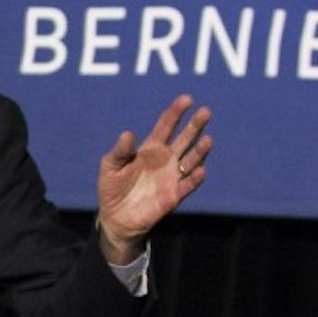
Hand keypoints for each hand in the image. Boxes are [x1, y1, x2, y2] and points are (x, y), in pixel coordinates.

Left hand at [96, 94, 211, 262]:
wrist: (116, 218)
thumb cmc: (112, 188)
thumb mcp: (110, 167)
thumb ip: (120, 151)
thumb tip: (127, 133)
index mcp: (150, 149)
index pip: (166, 126)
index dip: (176, 112)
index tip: (187, 99)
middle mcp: (165, 160)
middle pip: (184, 139)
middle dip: (195, 125)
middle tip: (205, 111)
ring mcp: (172, 176)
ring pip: (191, 160)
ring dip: (200, 151)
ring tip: (207, 139)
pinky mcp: (174, 195)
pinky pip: (188, 185)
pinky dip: (194, 178)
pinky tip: (200, 170)